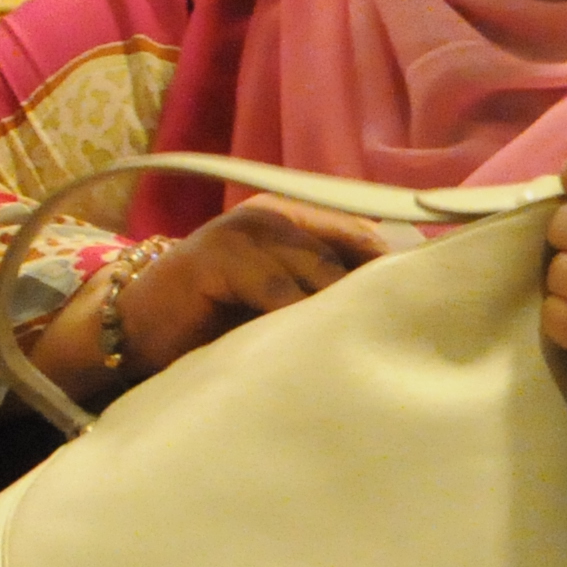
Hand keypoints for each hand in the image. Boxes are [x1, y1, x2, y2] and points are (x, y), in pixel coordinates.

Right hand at [111, 197, 388, 378]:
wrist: (136, 327)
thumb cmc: (217, 316)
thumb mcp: (280, 296)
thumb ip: (325, 288)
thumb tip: (401, 302)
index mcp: (294, 216)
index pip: (364, 234)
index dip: (395, 269)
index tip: (429, 302)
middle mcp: (273, 214)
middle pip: (350, 251)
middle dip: (376, 293)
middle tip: (405, 332)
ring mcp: (244, 232)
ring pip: (320, 270)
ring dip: (343, 310)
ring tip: (368, 346)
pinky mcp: (219, 257)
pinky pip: (279, 292)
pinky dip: (301, 321)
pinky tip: (316, 351)